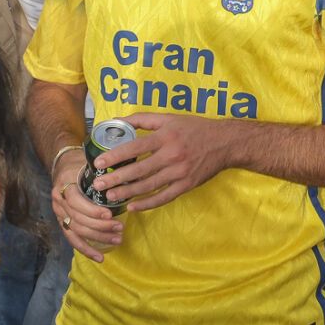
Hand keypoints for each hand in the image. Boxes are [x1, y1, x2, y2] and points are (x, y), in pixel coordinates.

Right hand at [51, 154, 123, 261]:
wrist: (63, 167)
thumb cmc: (81, 164)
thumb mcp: (89, 163)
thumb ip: (105, 172)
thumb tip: (134, 176)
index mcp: (64, 184)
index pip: (76, 201)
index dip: (92, 210)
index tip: (110, 214)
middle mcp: (58, 200)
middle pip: (78, 218)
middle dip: (100, 226)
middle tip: (120, 228)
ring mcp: (59, 213)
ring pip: (77, 231)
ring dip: (97, 238)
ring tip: (117, 240)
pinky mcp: (62, 223)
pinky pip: (72, 239)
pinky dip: (86, 249)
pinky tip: (99, 257)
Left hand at [91, 114, 231, 213]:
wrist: (225, 142)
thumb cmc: (194, 128)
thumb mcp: (169, 118)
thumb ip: (143, 119)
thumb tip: (117, 120)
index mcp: (166, 136)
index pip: (135, 147)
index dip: (116, 155)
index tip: (99, 163)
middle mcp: (172, 154)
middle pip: (139, 170)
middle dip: (116, 179)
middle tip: (99, 185)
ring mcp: (180, 172)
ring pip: (149, 186)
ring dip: (128, 193)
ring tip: (111, 197)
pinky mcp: (187, 185)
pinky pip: (164, 197)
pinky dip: (148, 204)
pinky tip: (134, 207)